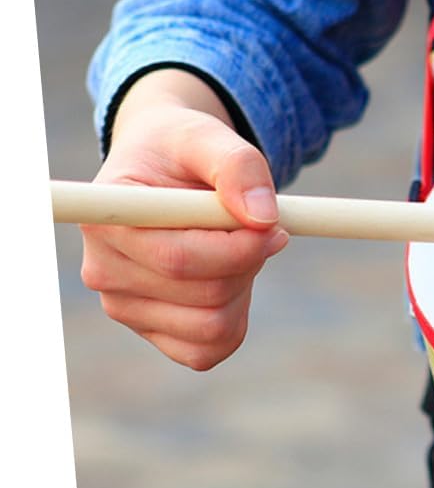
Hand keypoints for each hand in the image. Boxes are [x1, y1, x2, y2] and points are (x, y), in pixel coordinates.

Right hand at [79, 69, 288, 369]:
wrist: (165, 169)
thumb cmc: (183, 150)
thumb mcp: (209, 138)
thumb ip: (239, 166)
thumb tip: (264, 216)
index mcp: (109, 221)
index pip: (180, 259)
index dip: (239, 249)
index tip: (275, 224)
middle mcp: (104, 271)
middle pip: (206, 295)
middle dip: (250, 261)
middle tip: (263, 226)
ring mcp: (123, 307)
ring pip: (213, 326)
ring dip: (244, 286)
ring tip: (236, 244)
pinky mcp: (149, 329)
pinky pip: (207, 350)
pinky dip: (235, 317)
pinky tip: (230, 278)